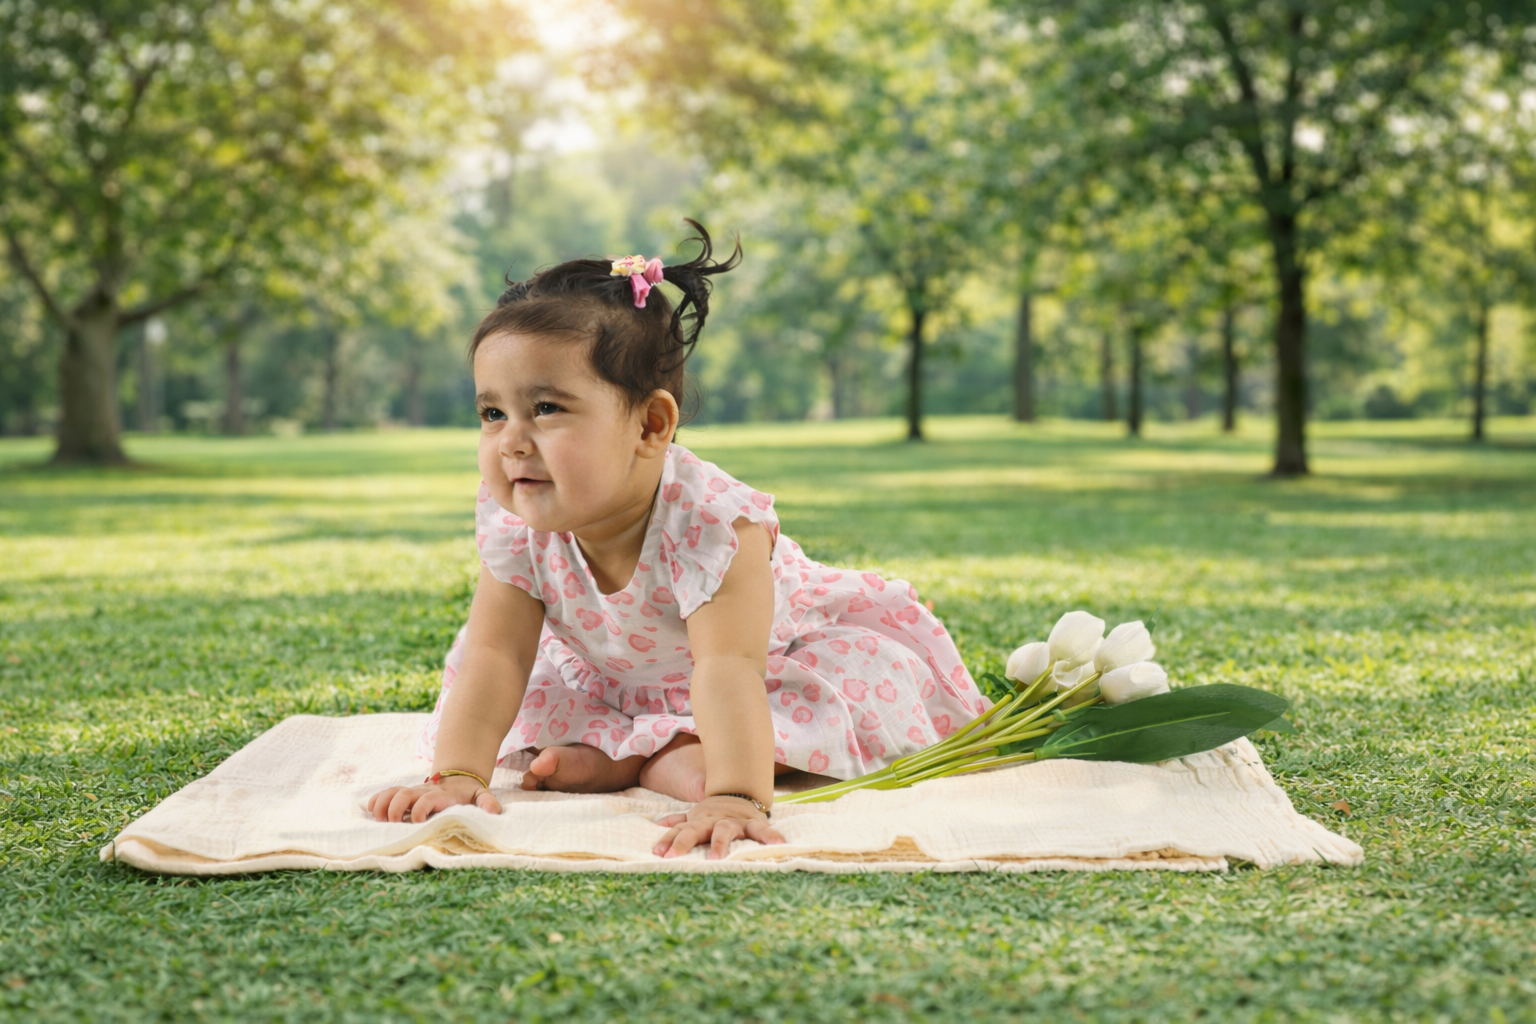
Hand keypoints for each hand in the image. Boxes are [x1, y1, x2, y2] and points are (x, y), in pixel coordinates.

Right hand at [367, 775, 501, 822]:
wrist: (458, 777)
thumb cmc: (468, 793)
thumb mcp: (481, 795)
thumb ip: (487, 802)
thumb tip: (494, 812)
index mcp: (441, 795)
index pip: (428, 800)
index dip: (420, 809)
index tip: (416, 822)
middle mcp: (423, 792)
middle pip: (404, 794)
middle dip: (395, 808)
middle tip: (392, 823)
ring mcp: (412, 792)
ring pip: (392, 792)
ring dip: (382, 804)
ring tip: (378, 819)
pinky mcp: (404, 793)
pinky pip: (385, 793)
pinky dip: (376, 801)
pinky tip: (371, 811)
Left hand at [652, 795, 784, 859]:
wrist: (741, 793)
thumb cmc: (714, 814)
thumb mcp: (695, 817)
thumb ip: (678, 822)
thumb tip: (656, 825)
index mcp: (698, 822)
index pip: (680, 830)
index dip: (668, 840)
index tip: (658, 853)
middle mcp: (713, 821)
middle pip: (695, 829)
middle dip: (684, 842)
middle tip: (673, 857)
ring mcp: (733, 822)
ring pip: (723, 830)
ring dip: (718, 842)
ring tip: (714, 858)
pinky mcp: (753, 823)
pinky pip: (760, 829)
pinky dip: (768, 835)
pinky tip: (776, 843)